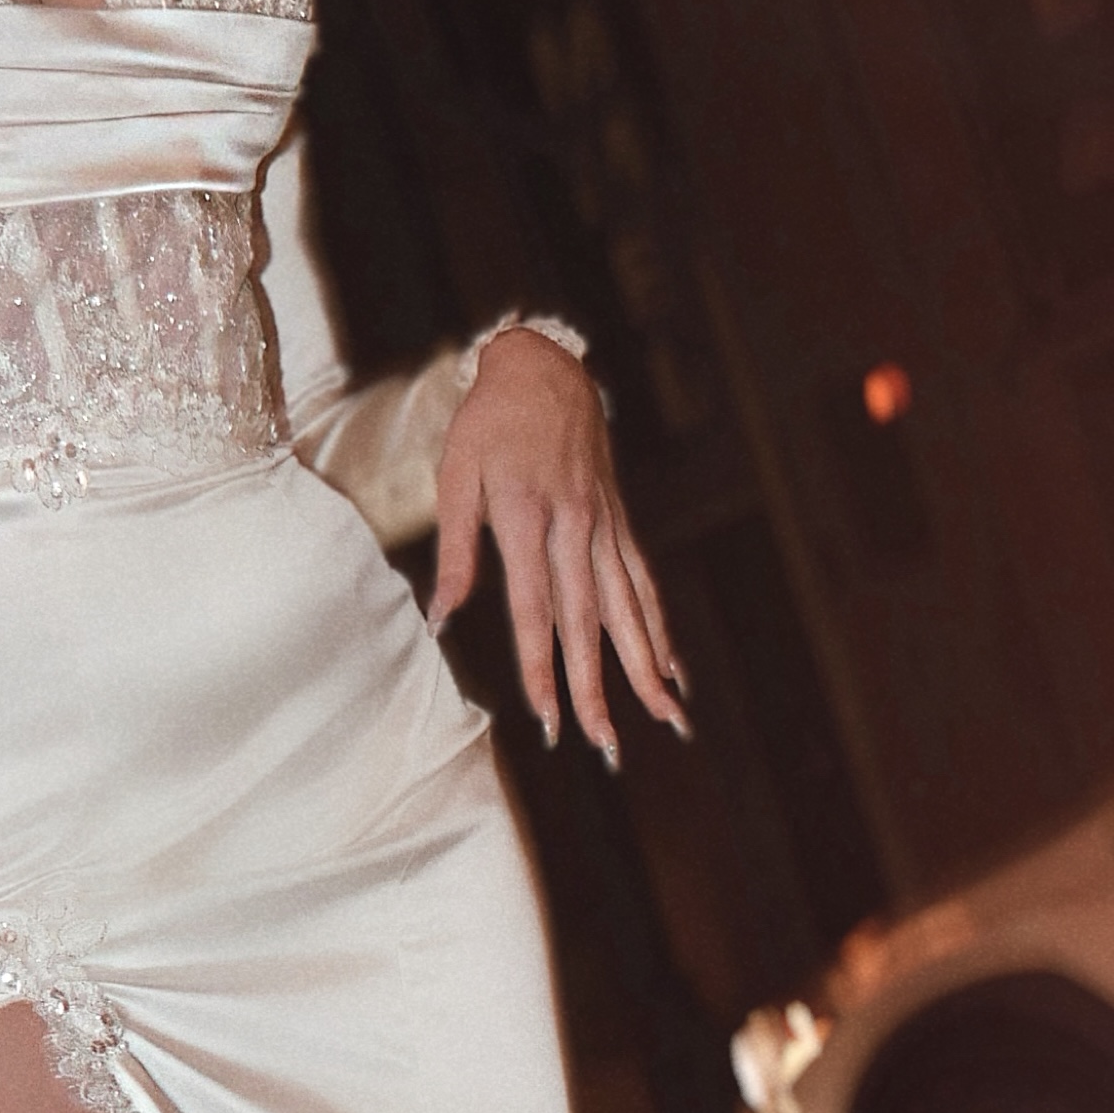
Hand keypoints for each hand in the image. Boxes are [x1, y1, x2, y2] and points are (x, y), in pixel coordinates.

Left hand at [431, 331, 690, 768]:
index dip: (541, 669)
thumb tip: (440, 618)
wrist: (545, 366)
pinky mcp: (618, 521)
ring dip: (646, 668)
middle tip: (606, 746)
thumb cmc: (488, 424)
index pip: (535, 611)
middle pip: (588, 622)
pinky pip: (643, 582)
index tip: (547, 719)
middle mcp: (573, 526)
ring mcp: (603, 525)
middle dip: (597, 688)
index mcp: (525, 517)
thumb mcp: (454, 475)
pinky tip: (673, 669)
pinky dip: (660, 626)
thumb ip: (454, 550)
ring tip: (666, 720)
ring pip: (628, 608)